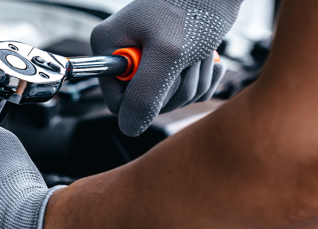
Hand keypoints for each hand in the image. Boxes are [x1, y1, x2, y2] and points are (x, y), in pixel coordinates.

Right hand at [91, 0, 241, 135]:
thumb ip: (144, 95)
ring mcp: (148, 60)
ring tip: (199, 51)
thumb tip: (129, 127)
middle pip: (145, 103)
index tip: (164, 74)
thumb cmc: (193, 7)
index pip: (116, 102)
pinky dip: (204, 78)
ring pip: (170, 98)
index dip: (144, 99)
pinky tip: (208, 57)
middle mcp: (124, 54)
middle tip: (186, 57)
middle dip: (176, 86)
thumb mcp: (168, 54)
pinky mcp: (171, 63)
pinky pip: (187, 91)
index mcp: (109, 47)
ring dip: (194, 80)